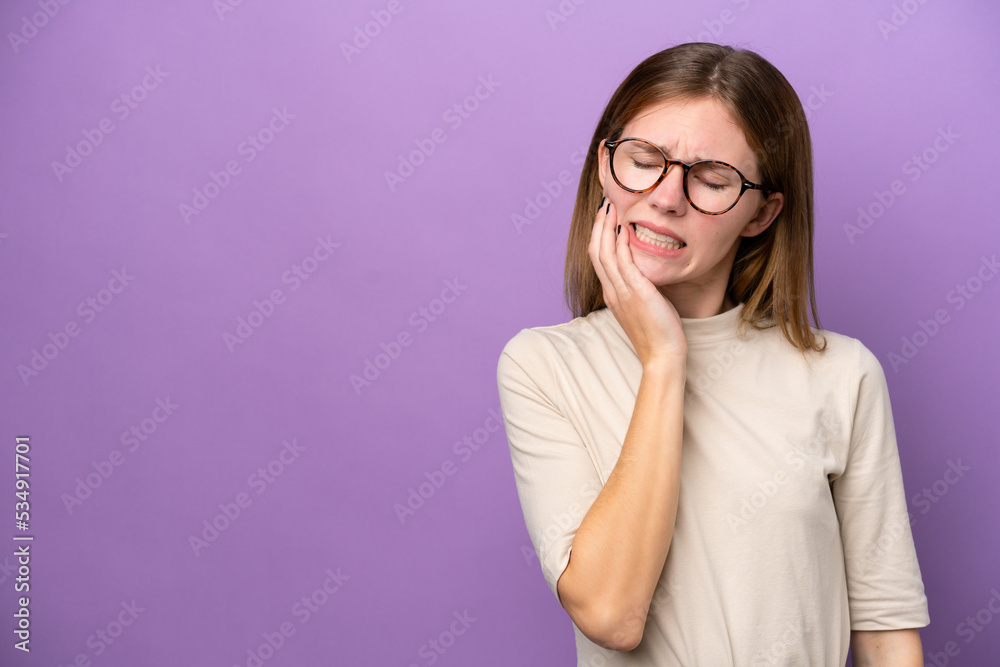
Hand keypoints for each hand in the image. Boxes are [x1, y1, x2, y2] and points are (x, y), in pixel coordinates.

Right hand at [587, 198, 687, 366]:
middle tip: (605, 202)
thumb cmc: (657, 333)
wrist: (662, 355)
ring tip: (611, 206)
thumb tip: (644, 271)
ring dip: (607, 227)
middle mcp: (612, 291)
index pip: (598, 257)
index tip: (605, 216)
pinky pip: (623, 263)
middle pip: (596, 250)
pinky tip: (625, 228)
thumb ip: (638, 288)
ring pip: (605, 253)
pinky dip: (621, 244)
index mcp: (612, 294)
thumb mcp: (643, 306)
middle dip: (599, 224)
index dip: (599, 234)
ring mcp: (621, 292)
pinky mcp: (636, 293)